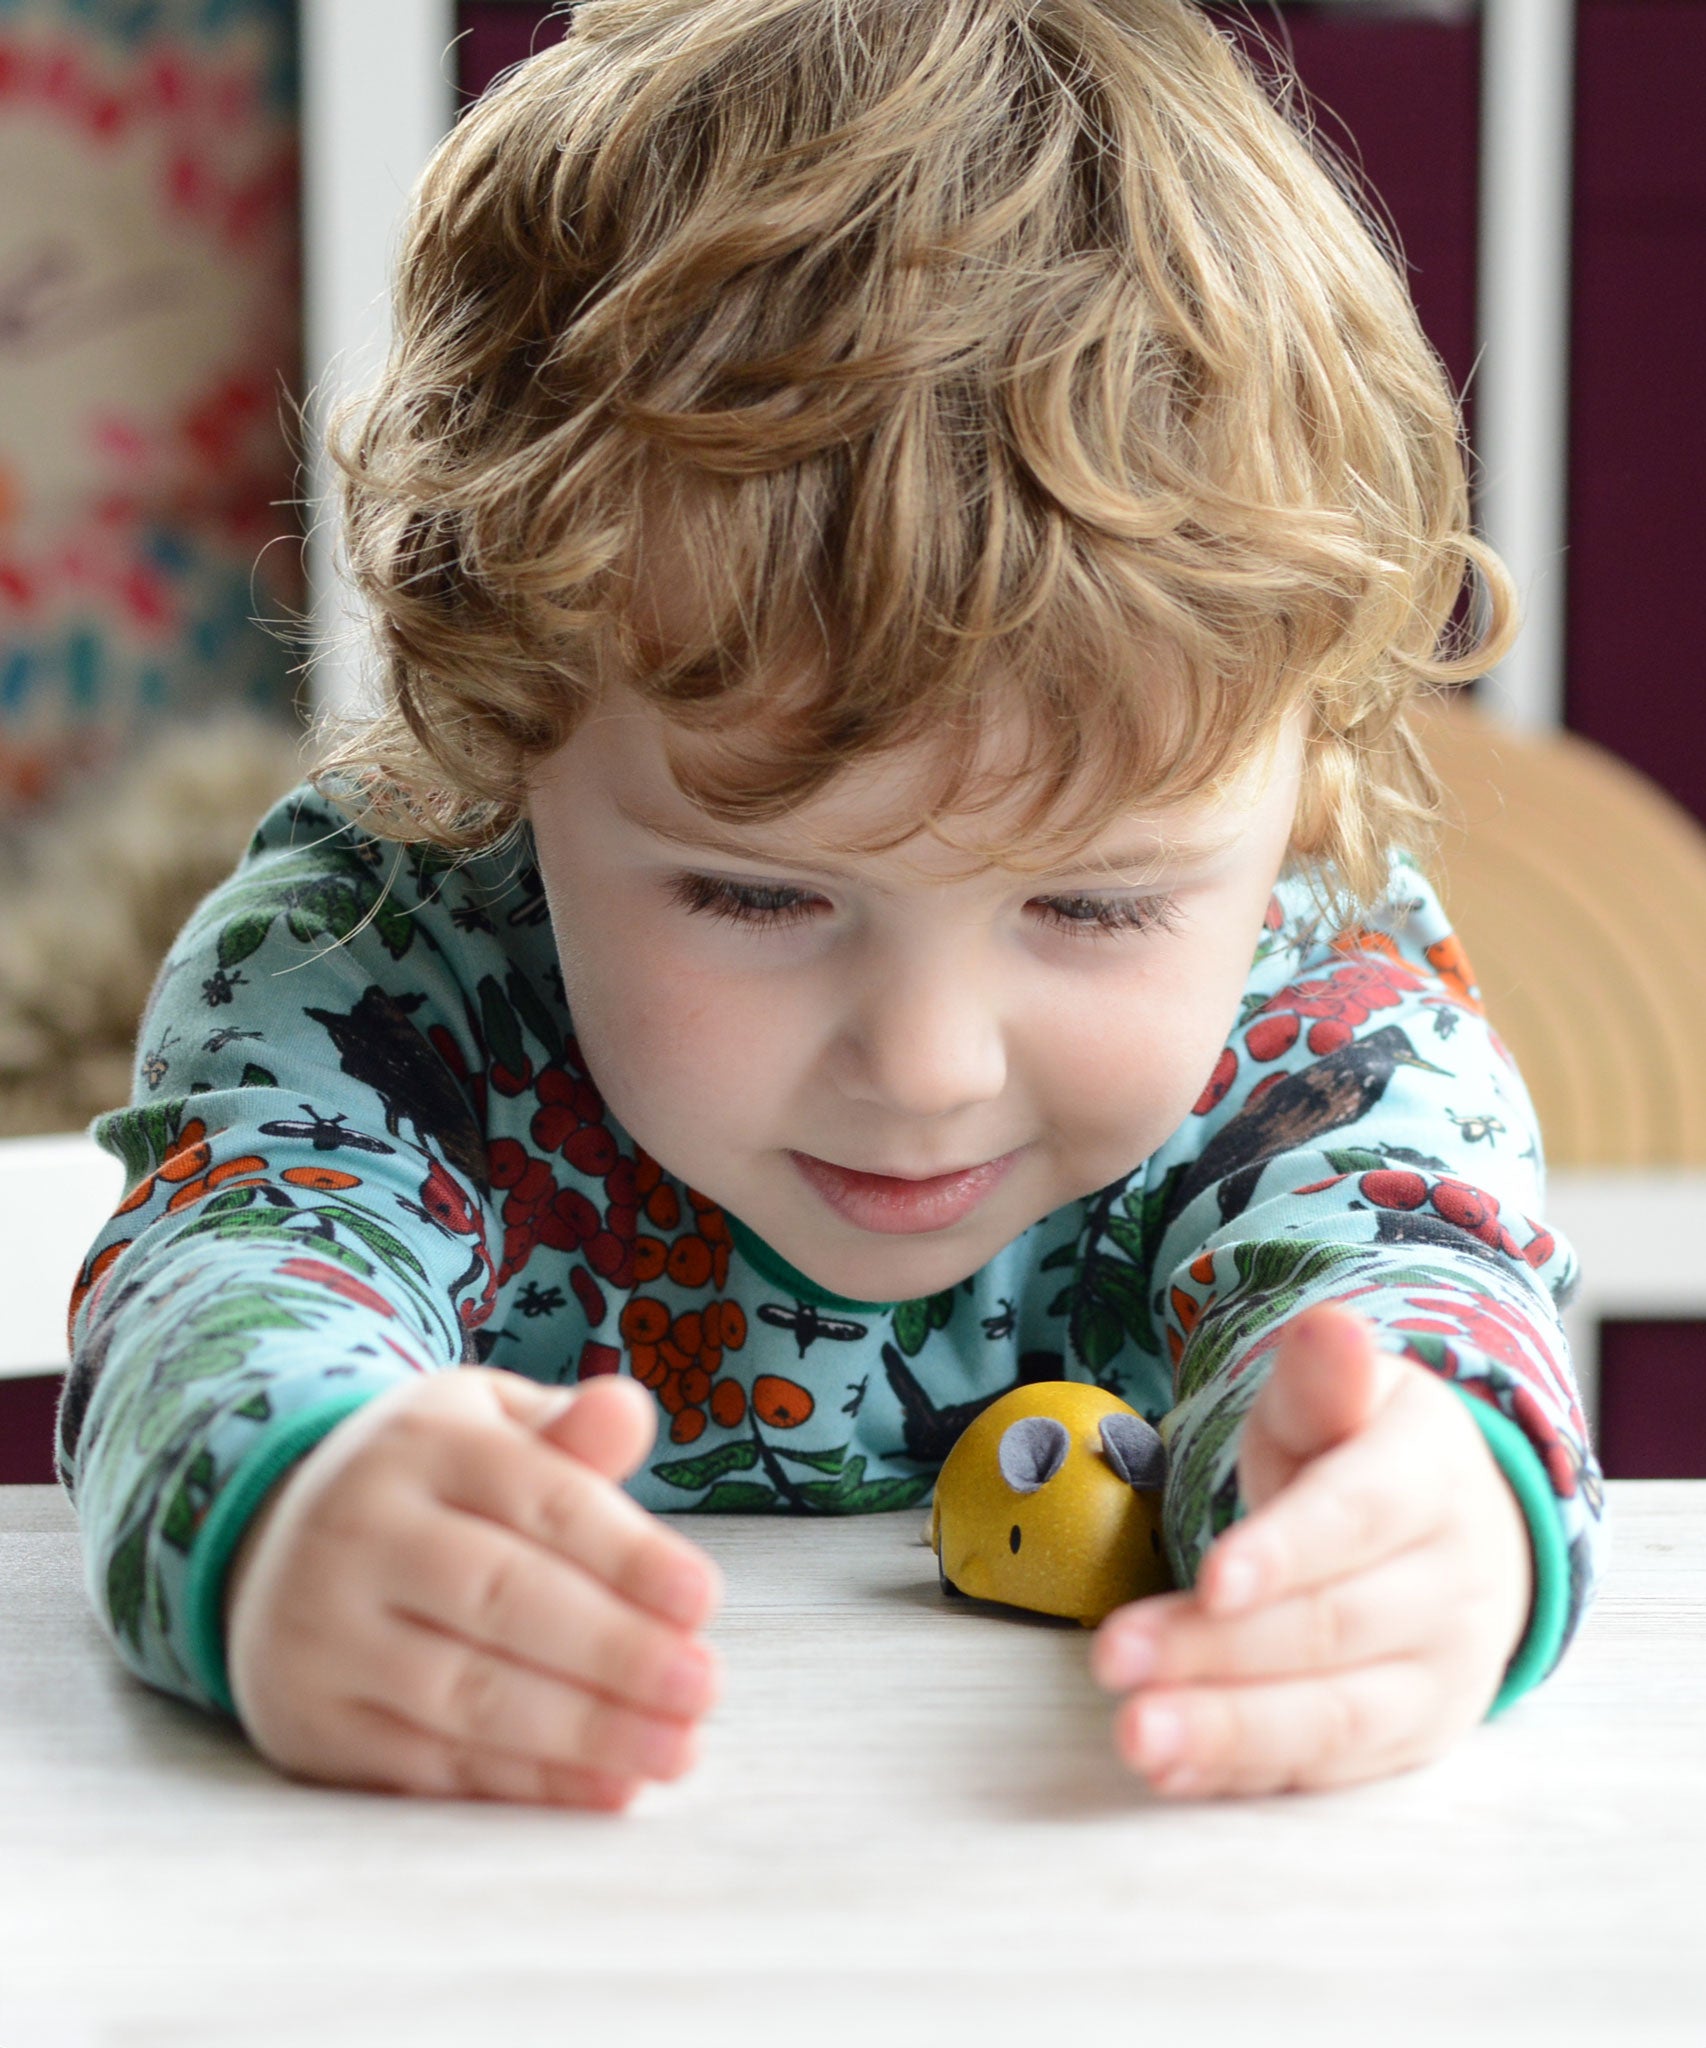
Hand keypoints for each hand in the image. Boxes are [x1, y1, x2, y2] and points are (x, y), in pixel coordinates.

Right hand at [224, 1368, 722, 1809]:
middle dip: (613, 1650)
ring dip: (582, 1732)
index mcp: (422, 1444)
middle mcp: (358, 1532)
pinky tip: (606, 1790)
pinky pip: (428, 1767)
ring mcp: (323, 1633)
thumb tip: (628, 1412)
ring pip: (464, 1692)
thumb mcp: (491, 1427)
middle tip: (703, 1686)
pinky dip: (525, 1786)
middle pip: (500, 1598)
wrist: (278, 1542)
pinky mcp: (311, 1724)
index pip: (538, 1498)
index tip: (703, 1599)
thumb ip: (568, 1433)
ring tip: (676, 1749)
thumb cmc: (432, 1484)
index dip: (625, 1553)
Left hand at [1089, 1303, 1532, 1796]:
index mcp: (1432, 1478)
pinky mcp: (1411, 1738)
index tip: (1213, 1579)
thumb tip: (1330, 1325)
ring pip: (1335, 1713)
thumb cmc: (1363, 1451)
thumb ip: (1322, 1377)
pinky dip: (1244, 1770)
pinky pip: (1326, 1766)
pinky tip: (1169, 1769)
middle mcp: (1452, 1583)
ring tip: (1136, 1733)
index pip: (1362, 1516)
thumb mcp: (1340, 1399)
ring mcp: (1441, 1671)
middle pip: (1332, 1625)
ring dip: (1229, 1729)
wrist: (1453, 1531)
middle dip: (1219, 1648)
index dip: (1288, 1550)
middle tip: (1113, 1658)